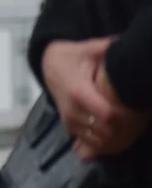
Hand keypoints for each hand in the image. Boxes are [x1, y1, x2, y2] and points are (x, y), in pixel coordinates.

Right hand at [42, 39, 145, 159]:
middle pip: (104, 132)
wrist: (50, 66)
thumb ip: (111, 49)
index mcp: (79, 93)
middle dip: (124, 130)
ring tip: (131, 128)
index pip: (108, 115)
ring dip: (115, 138)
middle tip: (139, 120)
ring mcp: (69, 121)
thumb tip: (132, 45)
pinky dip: (104, 142)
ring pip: (97, 140)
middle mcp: (72, 111)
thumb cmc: (74, 57)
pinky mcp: (69, 127)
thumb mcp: (92, 49)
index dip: (126, 117)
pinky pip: (88, 141)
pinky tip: (117, 133)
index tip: (139, 111)